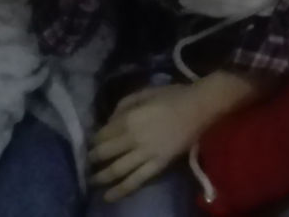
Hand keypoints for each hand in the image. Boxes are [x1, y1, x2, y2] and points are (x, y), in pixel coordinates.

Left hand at [89, 81, 217, 199]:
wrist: (200, 107)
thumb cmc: (174, 95)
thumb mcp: (145, 91)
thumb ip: (125, 103)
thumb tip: (110, 120)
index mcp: (130, 117)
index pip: (103, 134)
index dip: (93, 140)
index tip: (90, 143)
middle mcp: (133, 137)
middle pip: (106, 152)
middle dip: (93, 159)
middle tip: (87, 162)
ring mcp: (145, 153)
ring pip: (117, 169)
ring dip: (101, 177)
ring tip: (92, 181)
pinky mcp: (157, 165)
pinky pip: (136, 180)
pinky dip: (121, 190)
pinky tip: (109, 196)